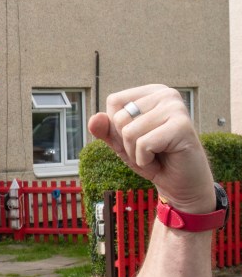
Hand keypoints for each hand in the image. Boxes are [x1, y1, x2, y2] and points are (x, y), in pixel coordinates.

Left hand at [88, 84, 214, 213]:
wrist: (180, 184)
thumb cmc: (153, 159)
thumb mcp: (122, 143)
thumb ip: (106, 129)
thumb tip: (94, 118)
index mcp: (151, 92)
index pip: (114, 101)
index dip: (116, 127)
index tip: (138, 137)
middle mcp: (167, 94)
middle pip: (119, 118)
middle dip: (127, 143)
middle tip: (149, 150)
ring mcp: (176, 108)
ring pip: (129, 132)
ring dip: (136, 154)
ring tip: (156, 155)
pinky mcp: (182, 126)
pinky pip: (143, 145)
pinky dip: (145, 161)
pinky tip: (161, 161)